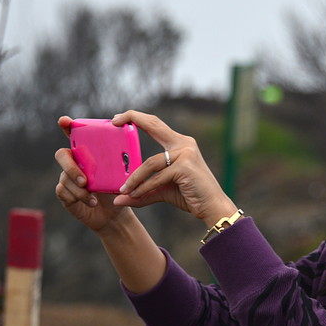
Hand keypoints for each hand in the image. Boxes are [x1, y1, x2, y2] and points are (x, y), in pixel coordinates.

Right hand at [54, 116, 128, 232]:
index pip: (74, 134)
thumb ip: (123, 160)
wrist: (115, 212)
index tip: (64, 120)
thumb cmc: (118, 188)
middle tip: (84, 179)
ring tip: (92, 196)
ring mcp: (67, 177)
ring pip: (64, 178)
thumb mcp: (123, 173)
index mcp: (88, 152)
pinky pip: (63, 191)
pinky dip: (77, 197)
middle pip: (61, 155)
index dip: (67, 125)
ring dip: (79, 189)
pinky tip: (91, 202)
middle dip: (70, 166)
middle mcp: (74, 162)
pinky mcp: (65, 193)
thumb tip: (129, 148)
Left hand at [111, 110, 236, 227]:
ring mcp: (186, 153)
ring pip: (150, 163)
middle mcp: (184, 143)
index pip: (155, 124)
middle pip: (154, 125)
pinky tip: (135, 195)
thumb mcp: (161, 190)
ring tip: (123, 190)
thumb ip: (142, 192)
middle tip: (113, 121)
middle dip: (133, 118)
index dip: (138, 117)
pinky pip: (157, 177)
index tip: (119, 118)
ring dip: (134, 178)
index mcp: (180, 143)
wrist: (212, 207)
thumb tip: (118, 199)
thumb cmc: (189, 195)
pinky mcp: (185, 167)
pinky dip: (144, 187)